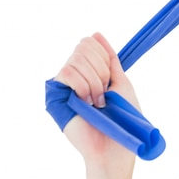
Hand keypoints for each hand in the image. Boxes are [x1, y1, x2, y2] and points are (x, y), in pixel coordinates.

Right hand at [55, 32, 138, 170]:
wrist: (116, 144)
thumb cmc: (123, 118)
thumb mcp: (121, 81)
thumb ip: (109, 58)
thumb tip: (96, 34)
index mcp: (91, 71)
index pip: (90, 42)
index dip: (104, 56)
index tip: (111, 80)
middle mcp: (75, 76)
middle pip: (83, 46)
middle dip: (101, 69)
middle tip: (105, 94)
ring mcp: (63, 86)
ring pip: (76, 59)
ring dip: (95, 81)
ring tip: (97, 103)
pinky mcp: (54, 97)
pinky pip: (67, 72)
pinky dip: (83, 86)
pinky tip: (87, 103)